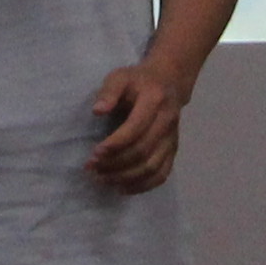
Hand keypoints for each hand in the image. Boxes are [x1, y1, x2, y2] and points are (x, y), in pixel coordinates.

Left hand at [86, 57, 196, 189]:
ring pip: (152, 167)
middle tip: (92, 168)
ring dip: (125, 177)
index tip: (94, 154)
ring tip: (102, 179)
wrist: (169, 82)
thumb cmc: (138, 81)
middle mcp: (167, 122)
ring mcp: (172, 138)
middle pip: (142, 151)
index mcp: (155, 101)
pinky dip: (142, 186)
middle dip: (115, 164)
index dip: (114, 145)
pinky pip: (161, 174)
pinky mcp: (173, 150)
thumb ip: (109, 92)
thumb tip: (97, 111)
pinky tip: (122, 187)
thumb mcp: (120, 77)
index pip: (135, 129)